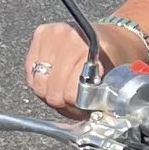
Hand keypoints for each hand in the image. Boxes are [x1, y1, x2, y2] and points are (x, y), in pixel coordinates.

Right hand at [23, 18, 141, 115]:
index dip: (77, 106)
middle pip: (51, 91)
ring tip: (65, 92)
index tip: (84, 108)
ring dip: (50, 94)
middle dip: (63, 103)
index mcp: (87, 47)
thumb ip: (102, 96)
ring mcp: (50, 34)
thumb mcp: (117, 77)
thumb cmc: (117, 56)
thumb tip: (88, 115)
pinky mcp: (40, 34)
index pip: (70, 92)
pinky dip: (41, 83)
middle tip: (75, 103)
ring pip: (38, 85)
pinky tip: (55, 81)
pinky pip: (30, 73)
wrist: (118, 35)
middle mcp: (65, 37)